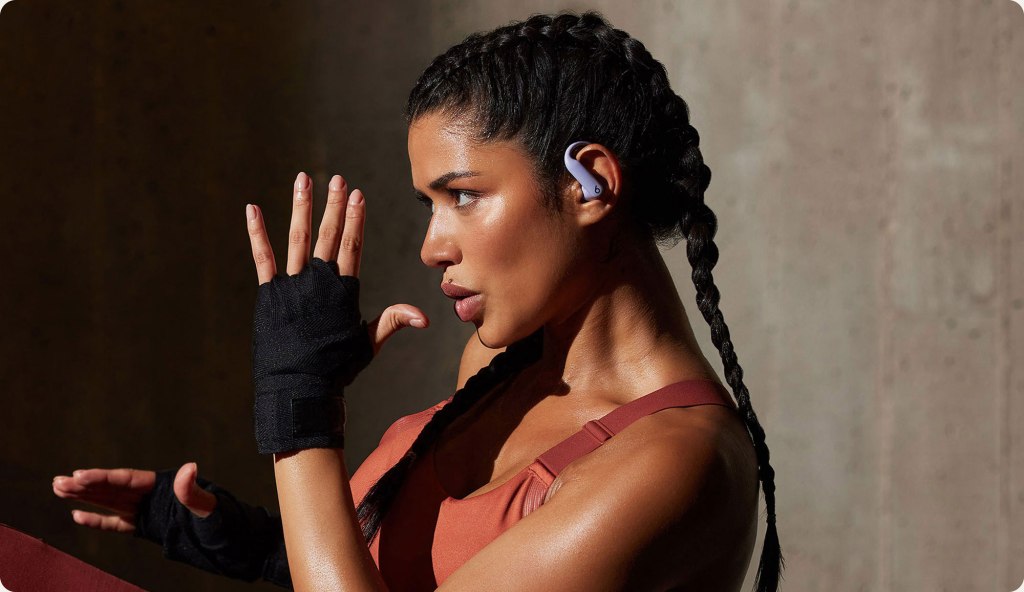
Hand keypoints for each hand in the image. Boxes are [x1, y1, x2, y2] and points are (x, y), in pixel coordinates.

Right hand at [52, 463, 216, 532]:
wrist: (233, 543)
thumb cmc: (224, 522)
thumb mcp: (211, 507)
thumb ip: (194, 491)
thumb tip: (189, 467)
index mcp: (164, 487)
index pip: (127, 480)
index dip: (102, 478)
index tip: (78, 475)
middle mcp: (152, 497)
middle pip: (112, 489)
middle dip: (85, 485)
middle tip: (57, 481)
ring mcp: (148, 513)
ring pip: (109, 503)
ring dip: (85, 497)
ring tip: (59, 489)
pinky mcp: (147, 529)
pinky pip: (117, 524)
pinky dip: (97, 520)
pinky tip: (77, 515)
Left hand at [245, 172, 428, 355]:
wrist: (300, 387)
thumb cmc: (337, 367)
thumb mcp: (369, 343)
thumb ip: (394, 321)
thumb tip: (425, 317)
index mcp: (344, 291)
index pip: (352, 246)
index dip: (355, 219)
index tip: (358, 195)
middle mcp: (319, 283)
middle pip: (329, 235)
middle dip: (334, 205)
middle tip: (338, 179)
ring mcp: (293, 286)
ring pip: (298, 238)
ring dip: (301, 207)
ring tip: (304, 179)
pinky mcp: (269, 294)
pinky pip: (262, 258)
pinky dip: (256, 233)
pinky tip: (252, 209)